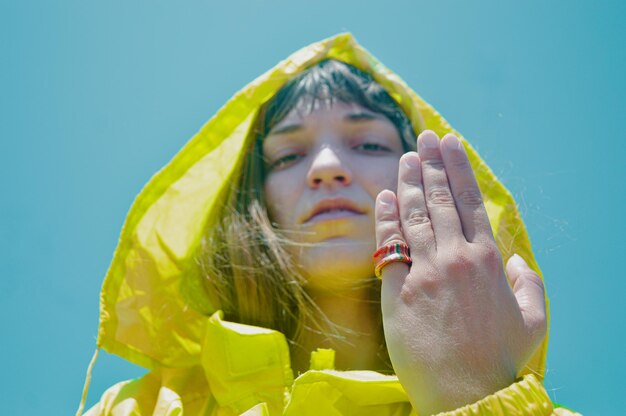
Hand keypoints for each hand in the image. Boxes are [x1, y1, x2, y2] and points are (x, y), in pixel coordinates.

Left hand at [375, 130, 546, 414]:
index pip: (470, 202)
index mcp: (488, 262)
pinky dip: (386, 217)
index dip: (458, 169)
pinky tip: (384, 196)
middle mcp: (456, 258)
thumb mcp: (532, 323)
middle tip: (424, 136)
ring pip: (415, 214)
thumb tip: (518, 259)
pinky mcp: (398, 289)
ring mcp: (425, 271)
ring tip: (405, 157)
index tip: (450, 144)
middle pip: (440, 199)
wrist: (464, 394)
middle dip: (432, 163)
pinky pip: (389, 244)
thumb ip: (530, 285)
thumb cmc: (498, 360)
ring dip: (409, 181)